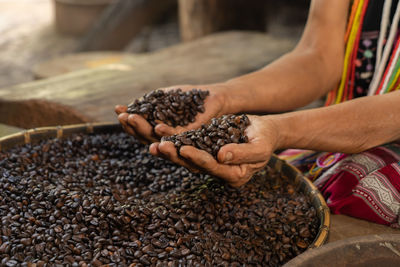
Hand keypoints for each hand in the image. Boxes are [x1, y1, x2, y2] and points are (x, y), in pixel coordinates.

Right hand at [115, 84, 228, 143]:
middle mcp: (170, 139)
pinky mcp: (197, 137)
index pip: (141, 129)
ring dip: (144, 130)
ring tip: (132, 118)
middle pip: (146, 136)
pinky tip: (157, 127)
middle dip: (132, 125)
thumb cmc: (194, 98)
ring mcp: (182, 140)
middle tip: (122, 116)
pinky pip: (181, 138)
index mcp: (162, 131)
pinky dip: (168, 134)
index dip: (128, 121)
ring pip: (160, 139)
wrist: (219, 98)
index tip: (117, 110)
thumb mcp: (170, 97)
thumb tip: (131, 105)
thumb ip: (153, 103)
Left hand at [149, 115, 280, 186]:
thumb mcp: (260, 146)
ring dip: (169, 150)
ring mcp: (209, 161)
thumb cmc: (265, 138)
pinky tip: (158, 133)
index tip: (184, 148)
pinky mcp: (203, 149)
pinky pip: (185, 145)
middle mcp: (218, 171)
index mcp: (233, 175)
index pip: (212, 167)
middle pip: (193, 165)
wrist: (263, 131)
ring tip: (152, 142)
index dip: (197, 158)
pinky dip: (172, 140)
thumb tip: (222, 156)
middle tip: (160, 146)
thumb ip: (243, 153)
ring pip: (185, 157)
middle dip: (176, 156)